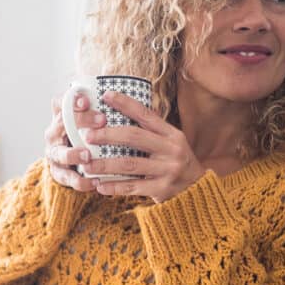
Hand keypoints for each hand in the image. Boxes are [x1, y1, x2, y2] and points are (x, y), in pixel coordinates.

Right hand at [44, 92, 106, 191]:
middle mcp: (54, 133)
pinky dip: (80, 181)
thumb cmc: (89, 134)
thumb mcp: (92, 119)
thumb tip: (127, 92)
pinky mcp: (59, 173)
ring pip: (59, 153)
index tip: (87, 100)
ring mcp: (54, 153)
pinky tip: (95, 182)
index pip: (61, 103)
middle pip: (61, 123)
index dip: (72, 100)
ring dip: (73, 154)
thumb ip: (101, 108)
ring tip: (88, 156)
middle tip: (102, 120)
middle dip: (80, 121)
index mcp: (60, 116)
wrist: (74, 161)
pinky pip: (67, 178)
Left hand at [82, 91, 206, 202]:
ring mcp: (167, 170)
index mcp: (171, 134)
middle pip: (134, 137)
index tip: (106, 95)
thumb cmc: (175, 161)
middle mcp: (171, 149)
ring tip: (86, 165)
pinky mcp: (162, 189)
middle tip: (87, 136)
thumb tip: (121, 111)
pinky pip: (133, 187)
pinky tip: (99, 186)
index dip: (125, 104)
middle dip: (108, 135)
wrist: (198, 189)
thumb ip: (151, 130)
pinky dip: (114, 186)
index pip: (145, 114)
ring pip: (129, 164)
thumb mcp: (170, 142)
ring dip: (105, 165)